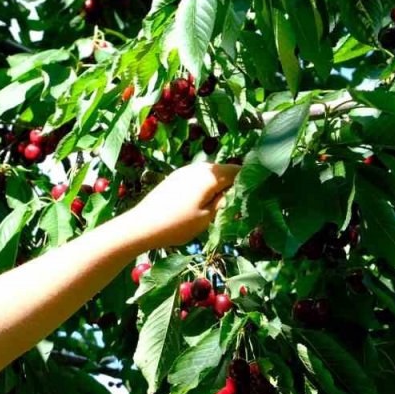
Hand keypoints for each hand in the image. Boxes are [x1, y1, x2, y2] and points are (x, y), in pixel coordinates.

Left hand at [122, 162, 239, 252]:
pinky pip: (197, 179)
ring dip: (217, 187)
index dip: (248, 181)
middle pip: (224, 171)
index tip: (253, 195)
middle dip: (232, 185)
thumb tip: (238, 194)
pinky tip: (200, 204)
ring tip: (217, 208)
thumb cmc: (176, 224)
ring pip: (210, 175)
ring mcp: (185, 171)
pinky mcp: (175, 177)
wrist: (141, 226)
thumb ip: (225, 203)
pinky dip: (204, 188)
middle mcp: (199, 167)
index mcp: (210, 175)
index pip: (239, 171)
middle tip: (235, 206)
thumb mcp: (207, 218)